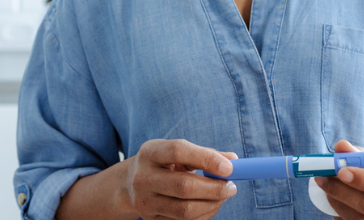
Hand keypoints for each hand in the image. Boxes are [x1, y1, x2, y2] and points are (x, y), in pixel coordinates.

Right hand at [120, 138, 238, 219]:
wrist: (130, 185)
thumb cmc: (163, 164)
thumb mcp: (177, 153)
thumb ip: (204, 154)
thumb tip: (233, 160)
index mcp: (150, 153)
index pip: (178, 151)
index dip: (206, 158)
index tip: (230, 167)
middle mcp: (143, 177)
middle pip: (183, 186)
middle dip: (214, 188)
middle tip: (232, 187)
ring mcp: (145, 202)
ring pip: (185, 210)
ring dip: (211, 204)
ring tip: (223, 196)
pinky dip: (203, 215)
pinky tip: (209, 205)